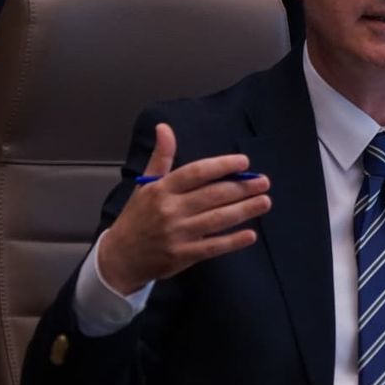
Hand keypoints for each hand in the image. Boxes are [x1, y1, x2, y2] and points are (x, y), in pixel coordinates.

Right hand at [98, 123, 272, 294]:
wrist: (120, 257)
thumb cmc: (137, 217)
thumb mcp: (145, 184)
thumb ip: (161, 157)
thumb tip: (164, 127)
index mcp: (162, 189)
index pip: (196, 172)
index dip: (221, 165)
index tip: (244, 161)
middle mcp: (170, 210)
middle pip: (212, 195)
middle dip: (241, 187)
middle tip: (264, 182)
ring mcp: (177, 234)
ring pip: (216, 219)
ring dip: (244, 210)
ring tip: (264, 201)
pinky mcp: (182, 255)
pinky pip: (212, 247)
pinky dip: (233, 241)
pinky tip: (250, 234)